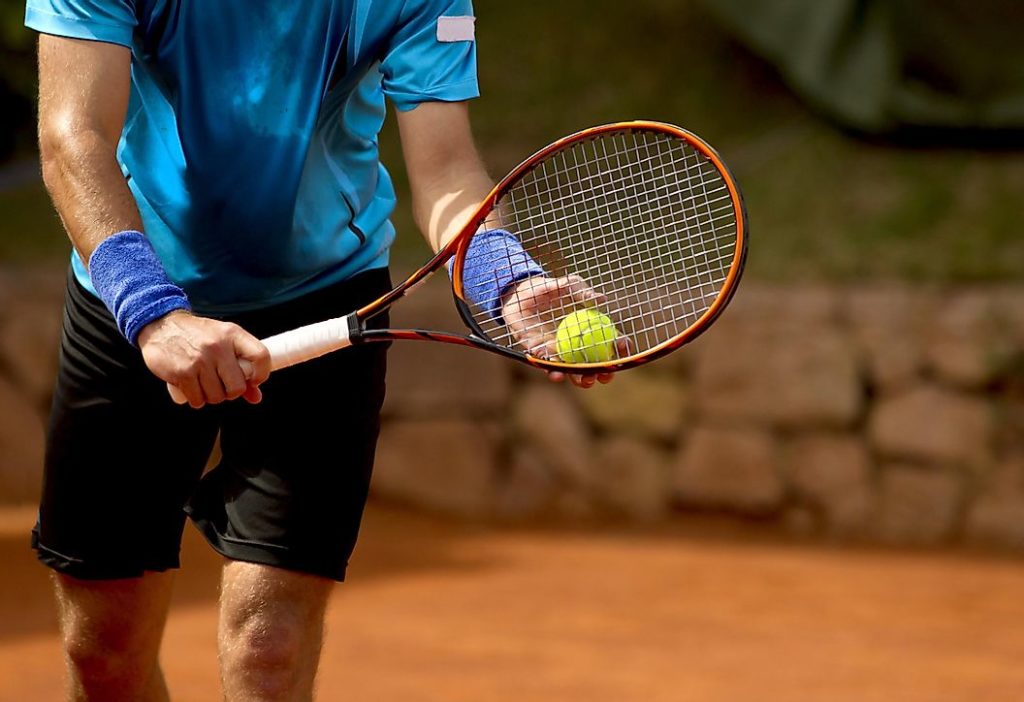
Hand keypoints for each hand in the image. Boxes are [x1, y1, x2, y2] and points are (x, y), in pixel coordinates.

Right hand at [138, 310, 271, 407]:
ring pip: (217, 397)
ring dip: (211, 396)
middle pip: (237, 387)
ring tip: (204, 383)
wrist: (161, 326)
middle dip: (230, 392)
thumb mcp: (223, 341)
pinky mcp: (183, 373)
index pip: (261, 356)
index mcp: (232, 334)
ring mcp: (200, 361)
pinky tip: (192, 387)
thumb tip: (256, 397)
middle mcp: (218, 346)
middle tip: (221, 385)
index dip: (261, 374)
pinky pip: (198, 400)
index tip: (253, 381)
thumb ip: (240, 367)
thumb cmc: (197, 336)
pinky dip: (196, 399)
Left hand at [501, 274, 625, 388]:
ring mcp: (558, 350)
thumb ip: (582, 291)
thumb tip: (602, 300)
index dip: (619, 347)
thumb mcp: (567, 285)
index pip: (610, 341)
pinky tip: (557, 374)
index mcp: (589, 329)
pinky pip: (547, 365)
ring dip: (580, 379)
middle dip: (602, 373)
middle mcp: (576, 344)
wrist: (519, 292)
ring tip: (585, 382)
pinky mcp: (540, 354)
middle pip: (594, 363)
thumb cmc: (548, 288)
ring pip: (572, 370)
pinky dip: (552, 370)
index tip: (622, 348)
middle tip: (605, 376)